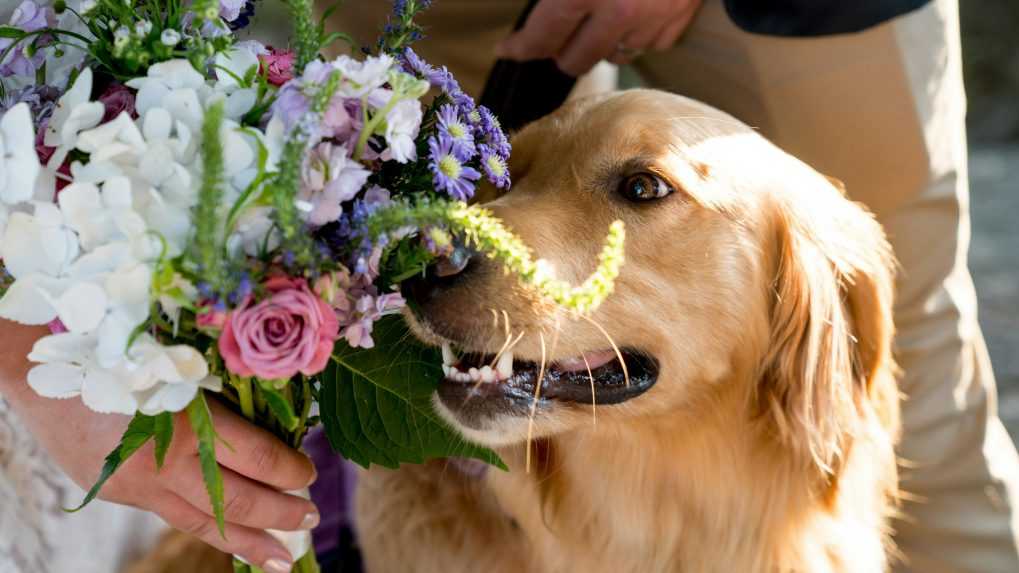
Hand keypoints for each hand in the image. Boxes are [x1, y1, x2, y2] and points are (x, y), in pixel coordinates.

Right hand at [1, 323, 317, 572]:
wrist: (46, 369)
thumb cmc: (123, 351)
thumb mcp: (183, 368)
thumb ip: (224, 399)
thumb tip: (275, 426)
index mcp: (190, 421)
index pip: (259, 459)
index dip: (291, 471)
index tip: (310, 473)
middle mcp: (166, 462)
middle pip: (237, 501)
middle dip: (280, 513)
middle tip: (311, 518)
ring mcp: (140, 484)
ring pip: (205, 522)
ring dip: (248, 541)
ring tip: (281, 556)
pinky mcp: (120, 493)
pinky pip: (174, 515)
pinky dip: (207, 526)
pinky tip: (229, 534)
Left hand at [496, 0, 701, 75]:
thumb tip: (540, 6)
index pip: (542, 36)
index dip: (520, 46)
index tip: (509, 49)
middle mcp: (618, 12)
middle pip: (575, 61)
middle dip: (560, 50)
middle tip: (556, 33)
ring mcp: (651, 21)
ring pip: (612, 56)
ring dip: (600, 42)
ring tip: (599, 16)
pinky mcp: (677, 22)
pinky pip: (647, 46)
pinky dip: (635, 34)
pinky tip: (633, 11)